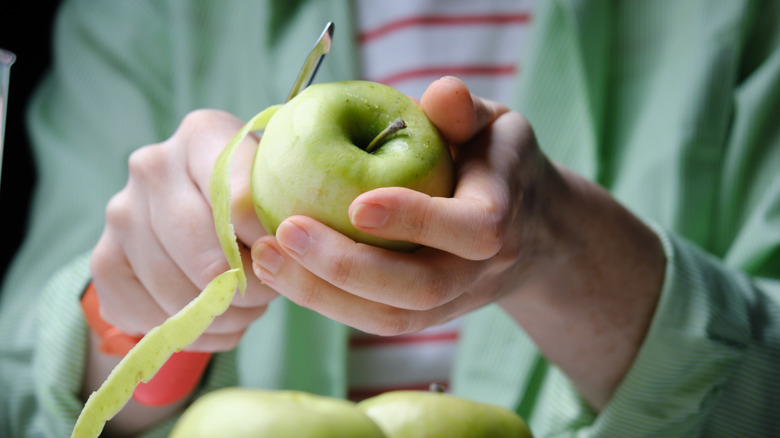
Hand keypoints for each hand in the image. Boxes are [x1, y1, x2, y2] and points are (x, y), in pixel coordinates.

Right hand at [91, 109, 277, 352]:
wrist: (195, 211)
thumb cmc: (251, 198)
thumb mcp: (273, 188)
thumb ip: (281, 210)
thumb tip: (278, 255)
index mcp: (202, 135)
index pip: (241, 201)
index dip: (269, 244)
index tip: (283, 257)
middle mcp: (152, 167)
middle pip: (208, 259)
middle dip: (248, 291)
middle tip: (267, 295)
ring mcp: (120, 214)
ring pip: (181, 294)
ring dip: (223, 317)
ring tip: (244, 308)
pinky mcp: (103, 261)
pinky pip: (152, 318)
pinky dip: (191, 333)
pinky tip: (210, 319)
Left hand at [251, 76, 665, 409]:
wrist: (530, 227)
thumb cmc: (497, 161)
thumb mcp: (493, 125)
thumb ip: (466, 112)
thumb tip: (442, 91)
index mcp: (506, 214)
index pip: (474, 230)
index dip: (418, 219)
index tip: (357, 203)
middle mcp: (483, 270)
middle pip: (422, 290)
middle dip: (349, 267)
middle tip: (286, 231)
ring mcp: (455, 300)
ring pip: (392, 317)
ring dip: (324, 294)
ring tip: (266, 258)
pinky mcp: (425, 314)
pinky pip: (375, 319)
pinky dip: (325, 300)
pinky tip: (282, 271)